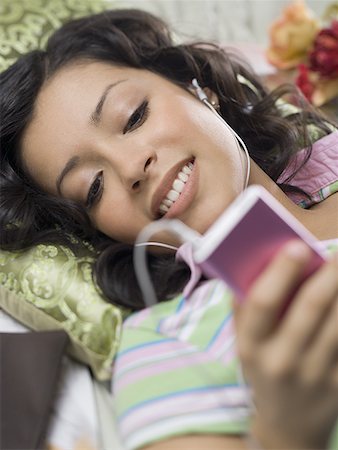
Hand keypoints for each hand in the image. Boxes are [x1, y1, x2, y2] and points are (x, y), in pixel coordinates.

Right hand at [234, 241, 337, 448]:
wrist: (288, 427)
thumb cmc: (262, 373)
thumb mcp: (244, 345)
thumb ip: (243, 308)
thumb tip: (254, 265)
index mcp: (251, 347)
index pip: (264, 303)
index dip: (281, 272)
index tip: (297, 246)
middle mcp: (282, 360)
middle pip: (310, 308)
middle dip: (327, 274)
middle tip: (337, 251)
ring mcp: (315, 374)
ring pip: (337, 322)